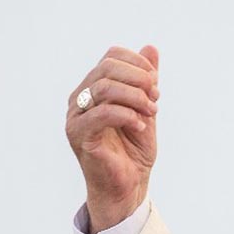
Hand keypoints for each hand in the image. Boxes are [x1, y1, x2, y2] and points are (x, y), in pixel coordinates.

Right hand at [65, 46, 159, 233]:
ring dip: (136, 97)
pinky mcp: (80, 135)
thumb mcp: (145, 109)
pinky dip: (128, 116)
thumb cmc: (133, 150)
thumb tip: (150, 48)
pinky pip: (103, 113)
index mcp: (93, 88)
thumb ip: (145, 81)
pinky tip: (140, 127)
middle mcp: (80, 99)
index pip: (111, 57)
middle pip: (107, 67)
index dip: (138, 65)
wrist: (128, 186)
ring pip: (105, 87)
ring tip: (151, 113)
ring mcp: (77, 116)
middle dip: (139, 79)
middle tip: (156, 98)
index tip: (156, 85)